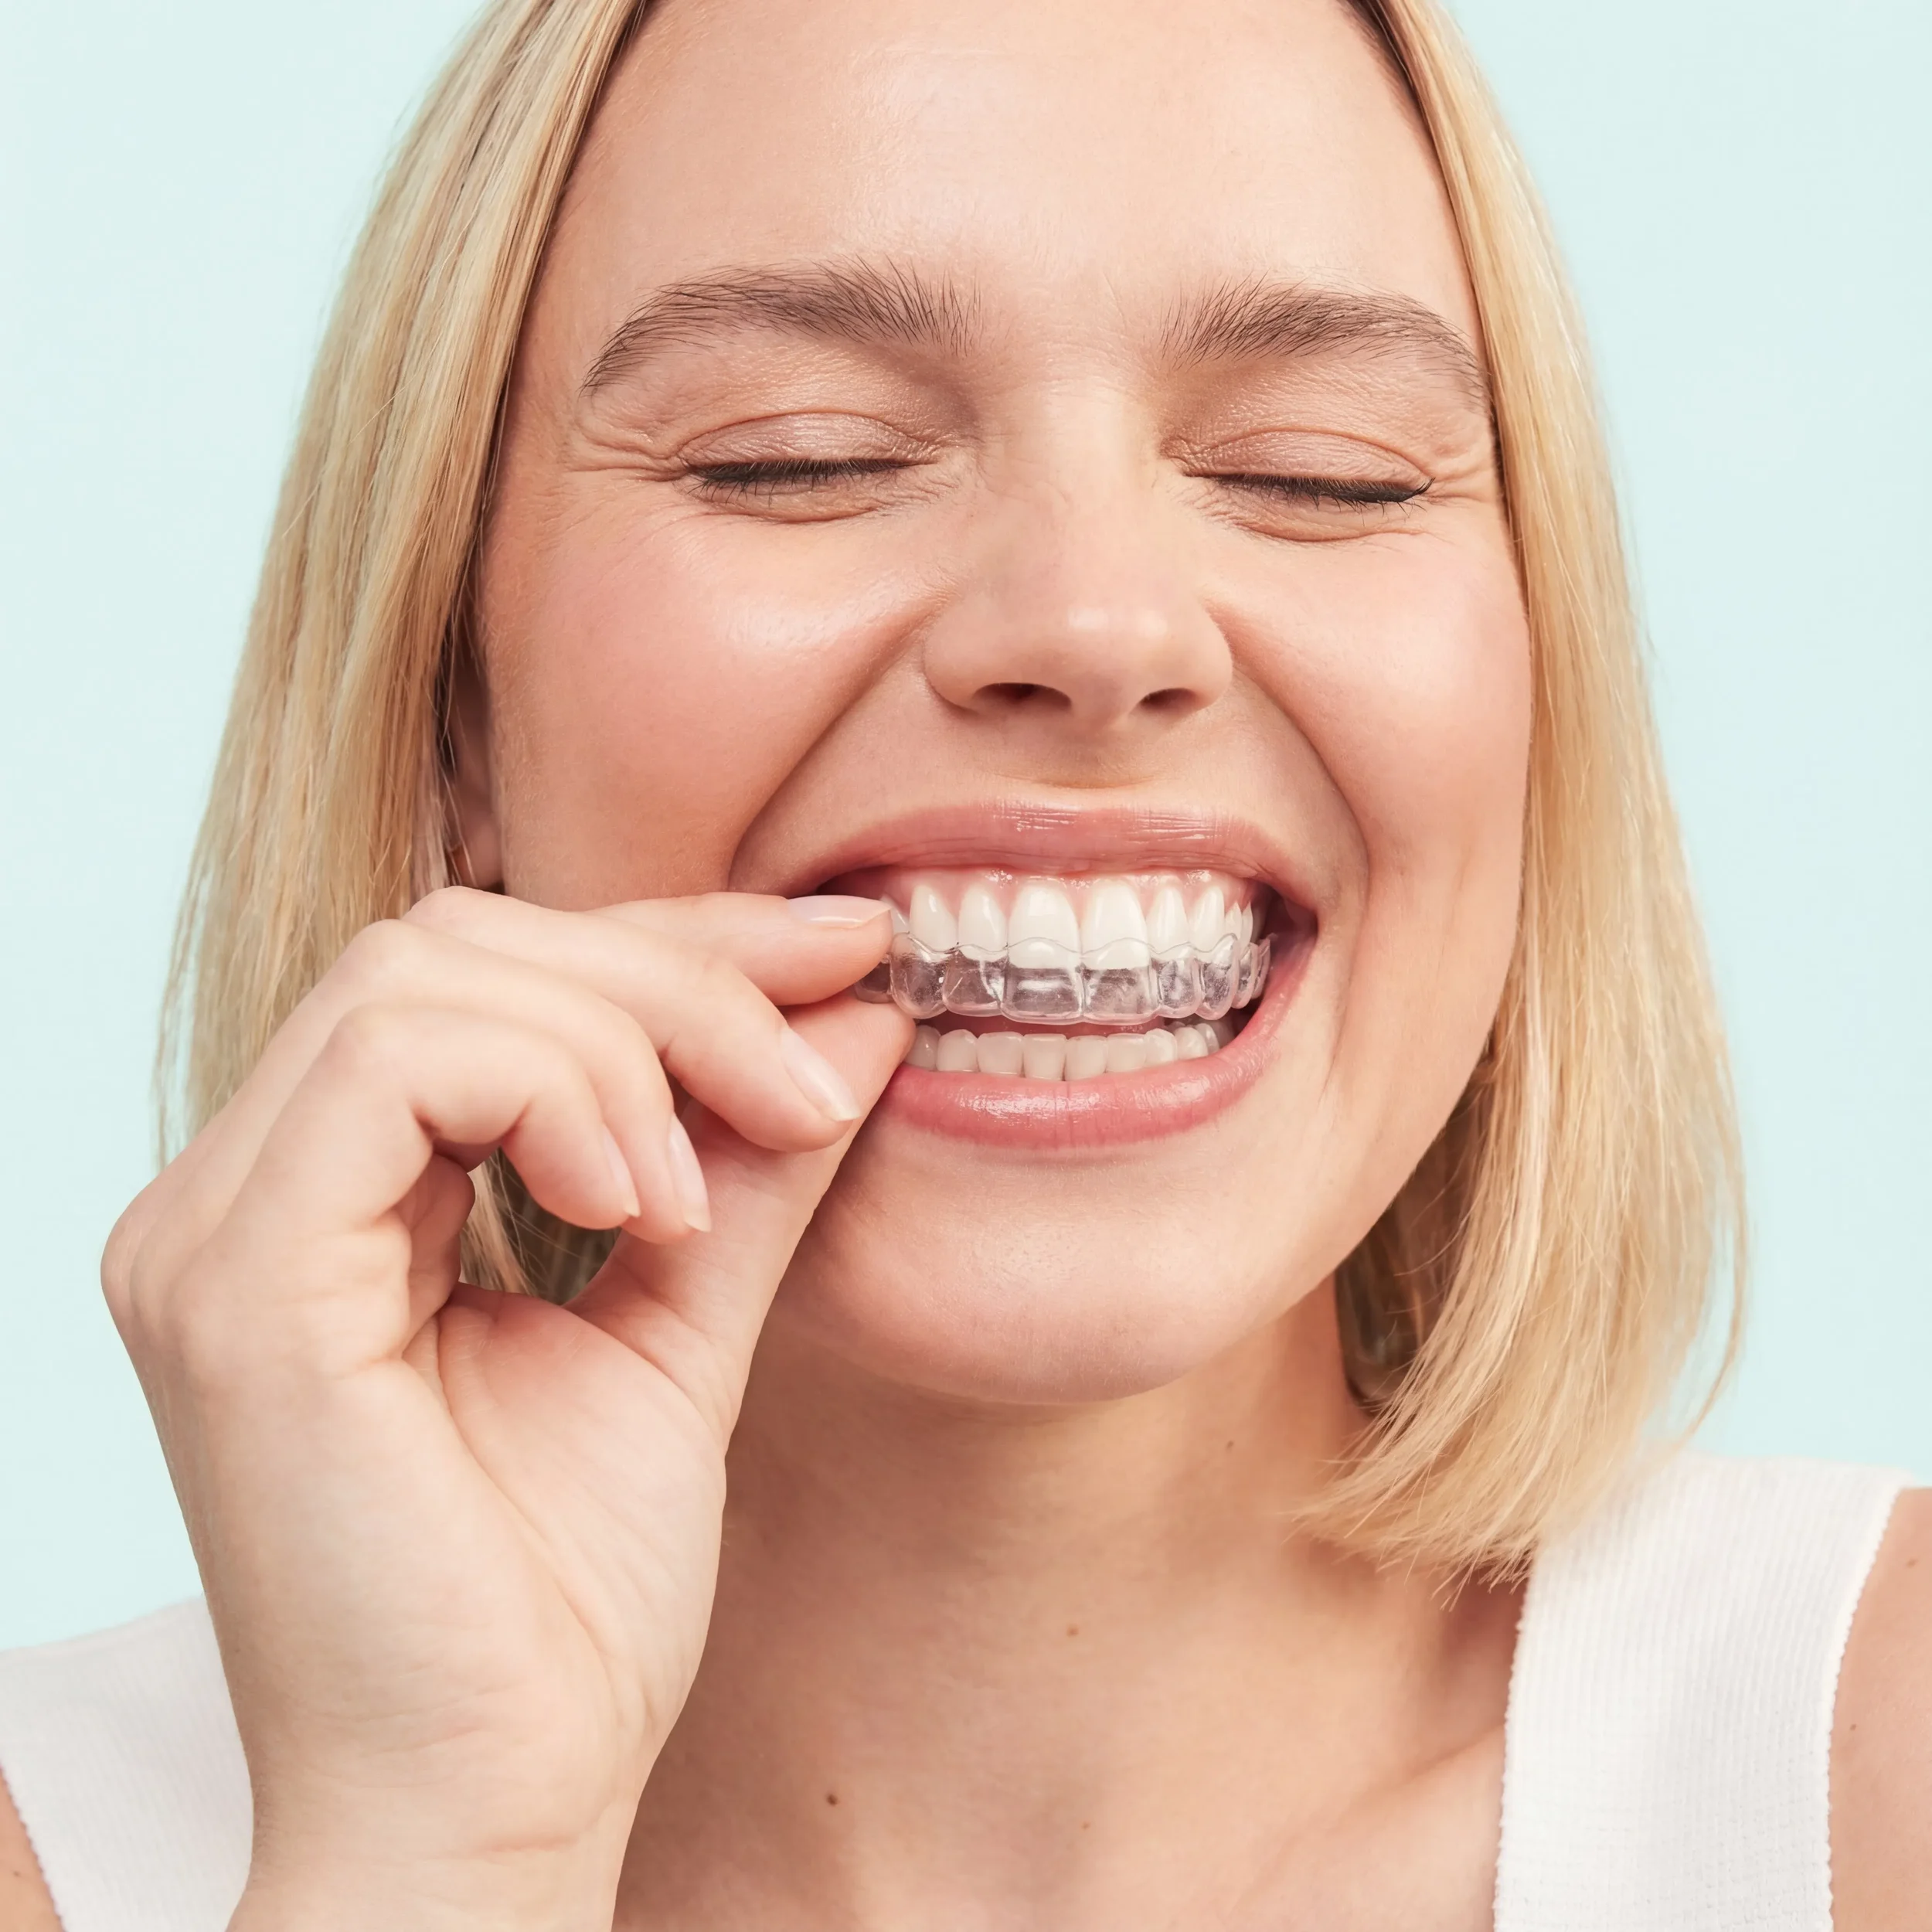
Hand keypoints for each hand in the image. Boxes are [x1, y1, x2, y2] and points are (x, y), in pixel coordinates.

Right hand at [100, 888, 907, 1930]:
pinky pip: (394, 1063)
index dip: (680, 943)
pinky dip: (558, 1093)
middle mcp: (241, 1195)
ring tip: (705, 1195)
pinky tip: (643, 1211)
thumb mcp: (686, 1328)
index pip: (492, 972)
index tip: (852, 955)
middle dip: (671, 978)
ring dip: (626, 1043)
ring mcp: (217, 1234)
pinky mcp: (236, 1288)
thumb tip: (859, 1014)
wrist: (496, 1814)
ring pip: (428, 972)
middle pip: (459, 942)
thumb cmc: (567, 1606)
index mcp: (327, 1199)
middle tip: (812, 1079)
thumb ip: (749, 1165)